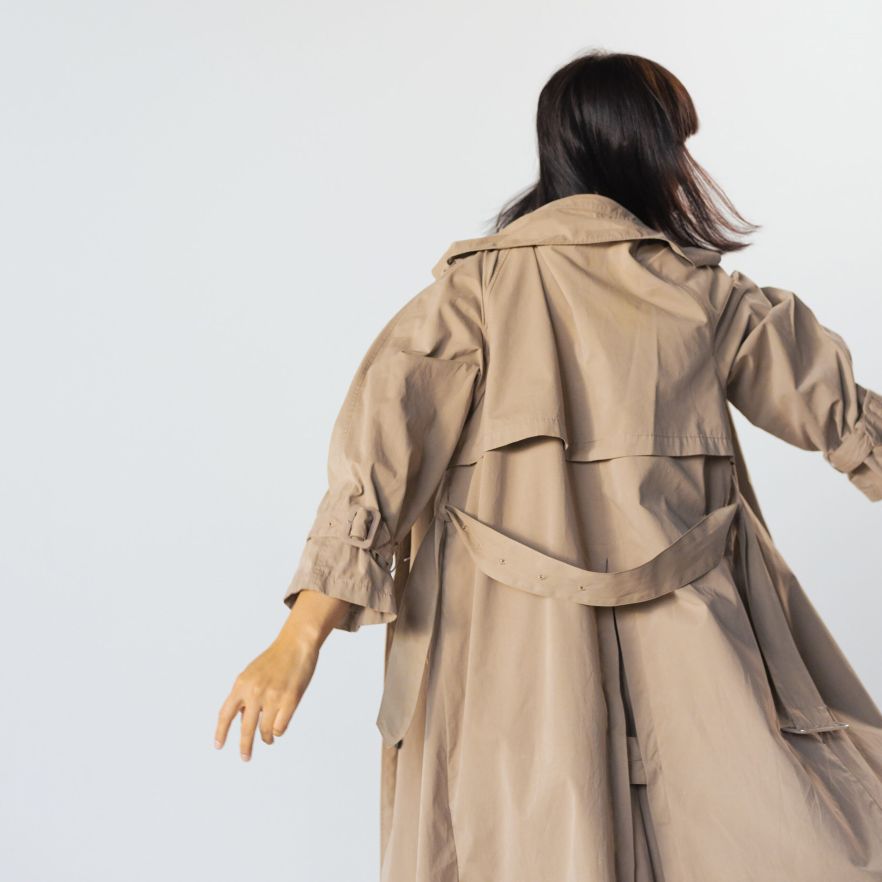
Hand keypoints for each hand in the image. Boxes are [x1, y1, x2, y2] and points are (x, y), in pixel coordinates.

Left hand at [214, 636, 319, 760]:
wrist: (297, 643)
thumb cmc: (275, 658)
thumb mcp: (252, 673)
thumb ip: (245, 695)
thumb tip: (245, 720)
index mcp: (241, 684)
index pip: (226, 714)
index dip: (221, 732)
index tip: (218, 746)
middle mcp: (255, 692)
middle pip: (245, 729)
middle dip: (245, 747)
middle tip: (245, 757)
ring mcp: (273, 697)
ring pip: (265, 731)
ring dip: (266, 738)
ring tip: (268, 739)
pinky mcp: (290, 700)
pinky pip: (280, 727)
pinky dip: (279, 730)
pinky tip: (280, 724)